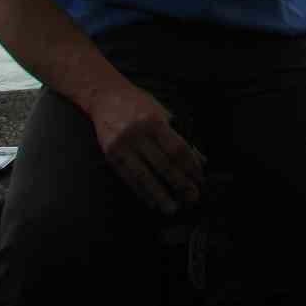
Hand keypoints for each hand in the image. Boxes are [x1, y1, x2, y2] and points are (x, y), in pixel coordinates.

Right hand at [88, 81, 204, 214]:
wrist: (105, 97)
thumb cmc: (140, 105)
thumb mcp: (164, 114)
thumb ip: (182, 136)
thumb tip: (200, 160)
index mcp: (156, 122)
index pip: (178, 149)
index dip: (190, 166)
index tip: (199, 179)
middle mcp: (138, 134)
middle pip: (163, 164)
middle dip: (179, 183)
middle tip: (192, 198)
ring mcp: (122, 145)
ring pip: (143, 175)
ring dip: (159, 194)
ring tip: (171, 208)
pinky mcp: (109, 154)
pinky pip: (127, 177)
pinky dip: (139, 191)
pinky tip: (150, 201)